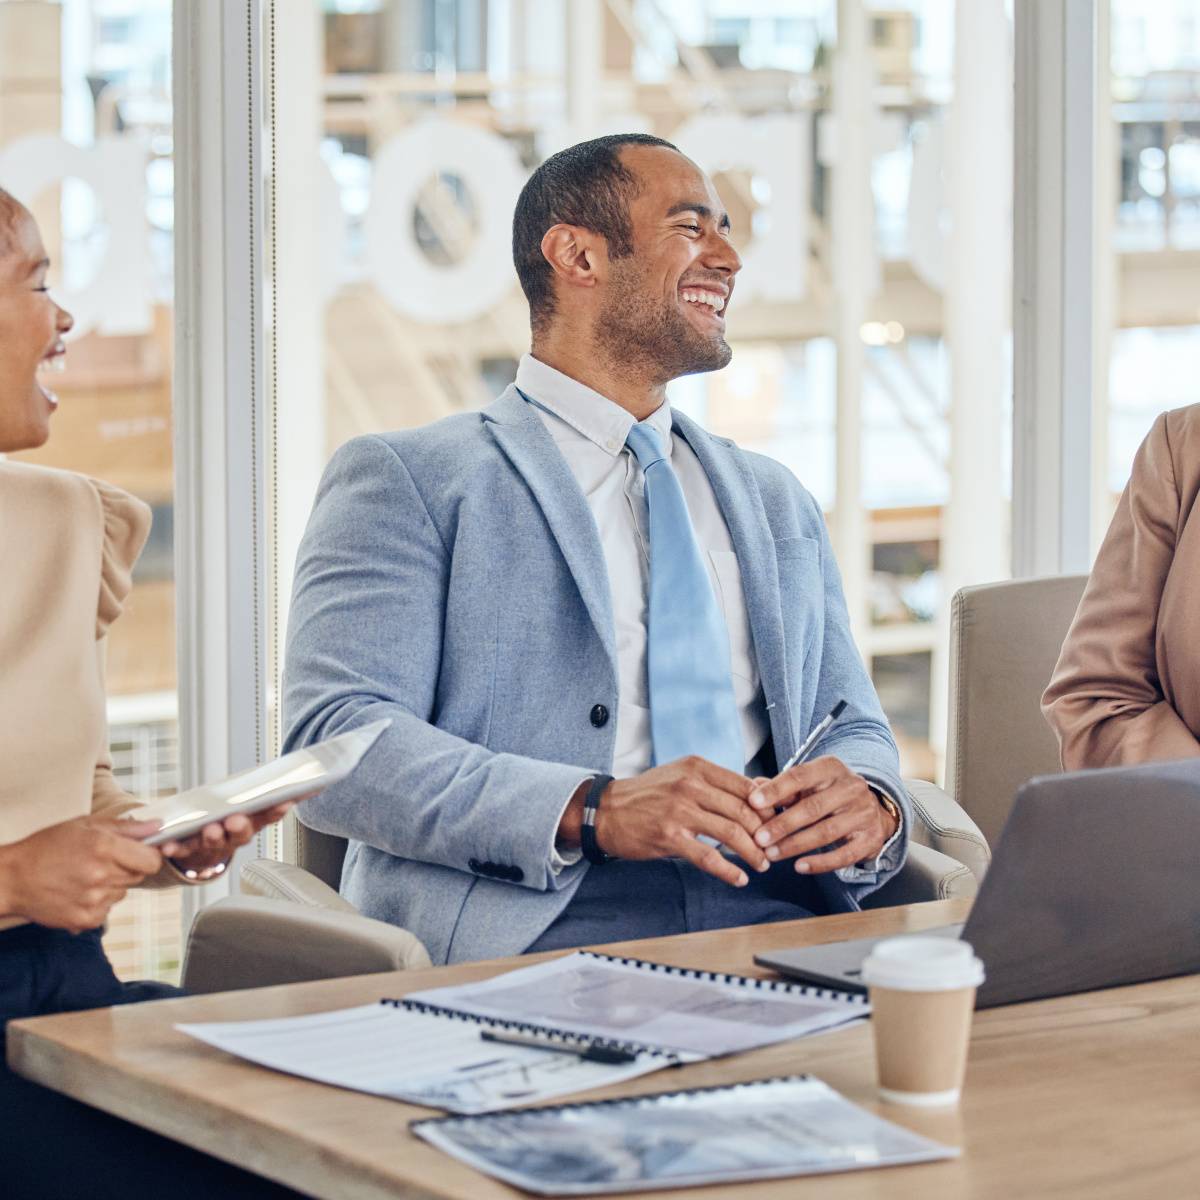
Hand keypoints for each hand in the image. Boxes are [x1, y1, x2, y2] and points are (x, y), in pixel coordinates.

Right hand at [0, 816, 163, 932]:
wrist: (12, 878)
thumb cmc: (47, 847)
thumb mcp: (85, 825)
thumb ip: (126, 827)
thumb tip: (158, 826)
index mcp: (105, 847)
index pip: (152, 860)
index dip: (148, 856)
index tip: (138, 853)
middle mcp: (102, 875)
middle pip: (139, 876)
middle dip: (128, 868)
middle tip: (102, 862)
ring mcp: (94, 900)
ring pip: (123, 892)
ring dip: (111, 885)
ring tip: (84, 877)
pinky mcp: (86, 919)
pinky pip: (107, 910)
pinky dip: (98, 903)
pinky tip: (77, 892)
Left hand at [158, 802, 295, 874]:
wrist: (201, 850)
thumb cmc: (226, 821)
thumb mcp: (245, 806)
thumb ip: (262, 796)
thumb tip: (289, 777)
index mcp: (251, 822)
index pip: (268, 815)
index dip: (277, 810)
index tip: (284, 801)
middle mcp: (235, 836)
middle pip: (241, 833)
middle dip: (240, 826)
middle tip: (237, 820)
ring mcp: (213, 845)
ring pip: (215, 842)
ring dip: (213, 837)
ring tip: (210, 830)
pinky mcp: (190, 850)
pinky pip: (183, 849)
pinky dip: (177, 847)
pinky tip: (169, 844)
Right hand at [567, 757, 770, 885]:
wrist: (606, 810)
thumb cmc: (647, 794)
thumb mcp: (681, 775)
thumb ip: (715, 783)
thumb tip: (757, 792)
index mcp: (697, 768)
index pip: (745, 786)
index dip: (767, 806)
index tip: (777, 821)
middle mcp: (690, 786)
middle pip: (744, 810)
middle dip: (766, 832)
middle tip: (775, 847)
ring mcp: (679, 811)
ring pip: (731, 833)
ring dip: (753, 852)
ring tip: (762, 863)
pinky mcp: (669, 837)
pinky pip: (708, 857)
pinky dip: (729, 871)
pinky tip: (739, 878)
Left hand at [747, 756, 897, 873]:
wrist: (873, 809)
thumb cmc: (829, 794)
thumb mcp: (809, 784)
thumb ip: (782, 788)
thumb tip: (751, 791)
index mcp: (831, 768)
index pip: (800, 776)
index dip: (776, 790)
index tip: (753, 803)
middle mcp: (851, 787)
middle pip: (812, 807)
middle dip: (782, 824)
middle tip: (758, 838)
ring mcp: (864, 813)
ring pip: (825, 832)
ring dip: (795, 845)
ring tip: (771, 854)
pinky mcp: (871, 839)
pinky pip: (844, 855)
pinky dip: (820, 863)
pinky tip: (799, 867)